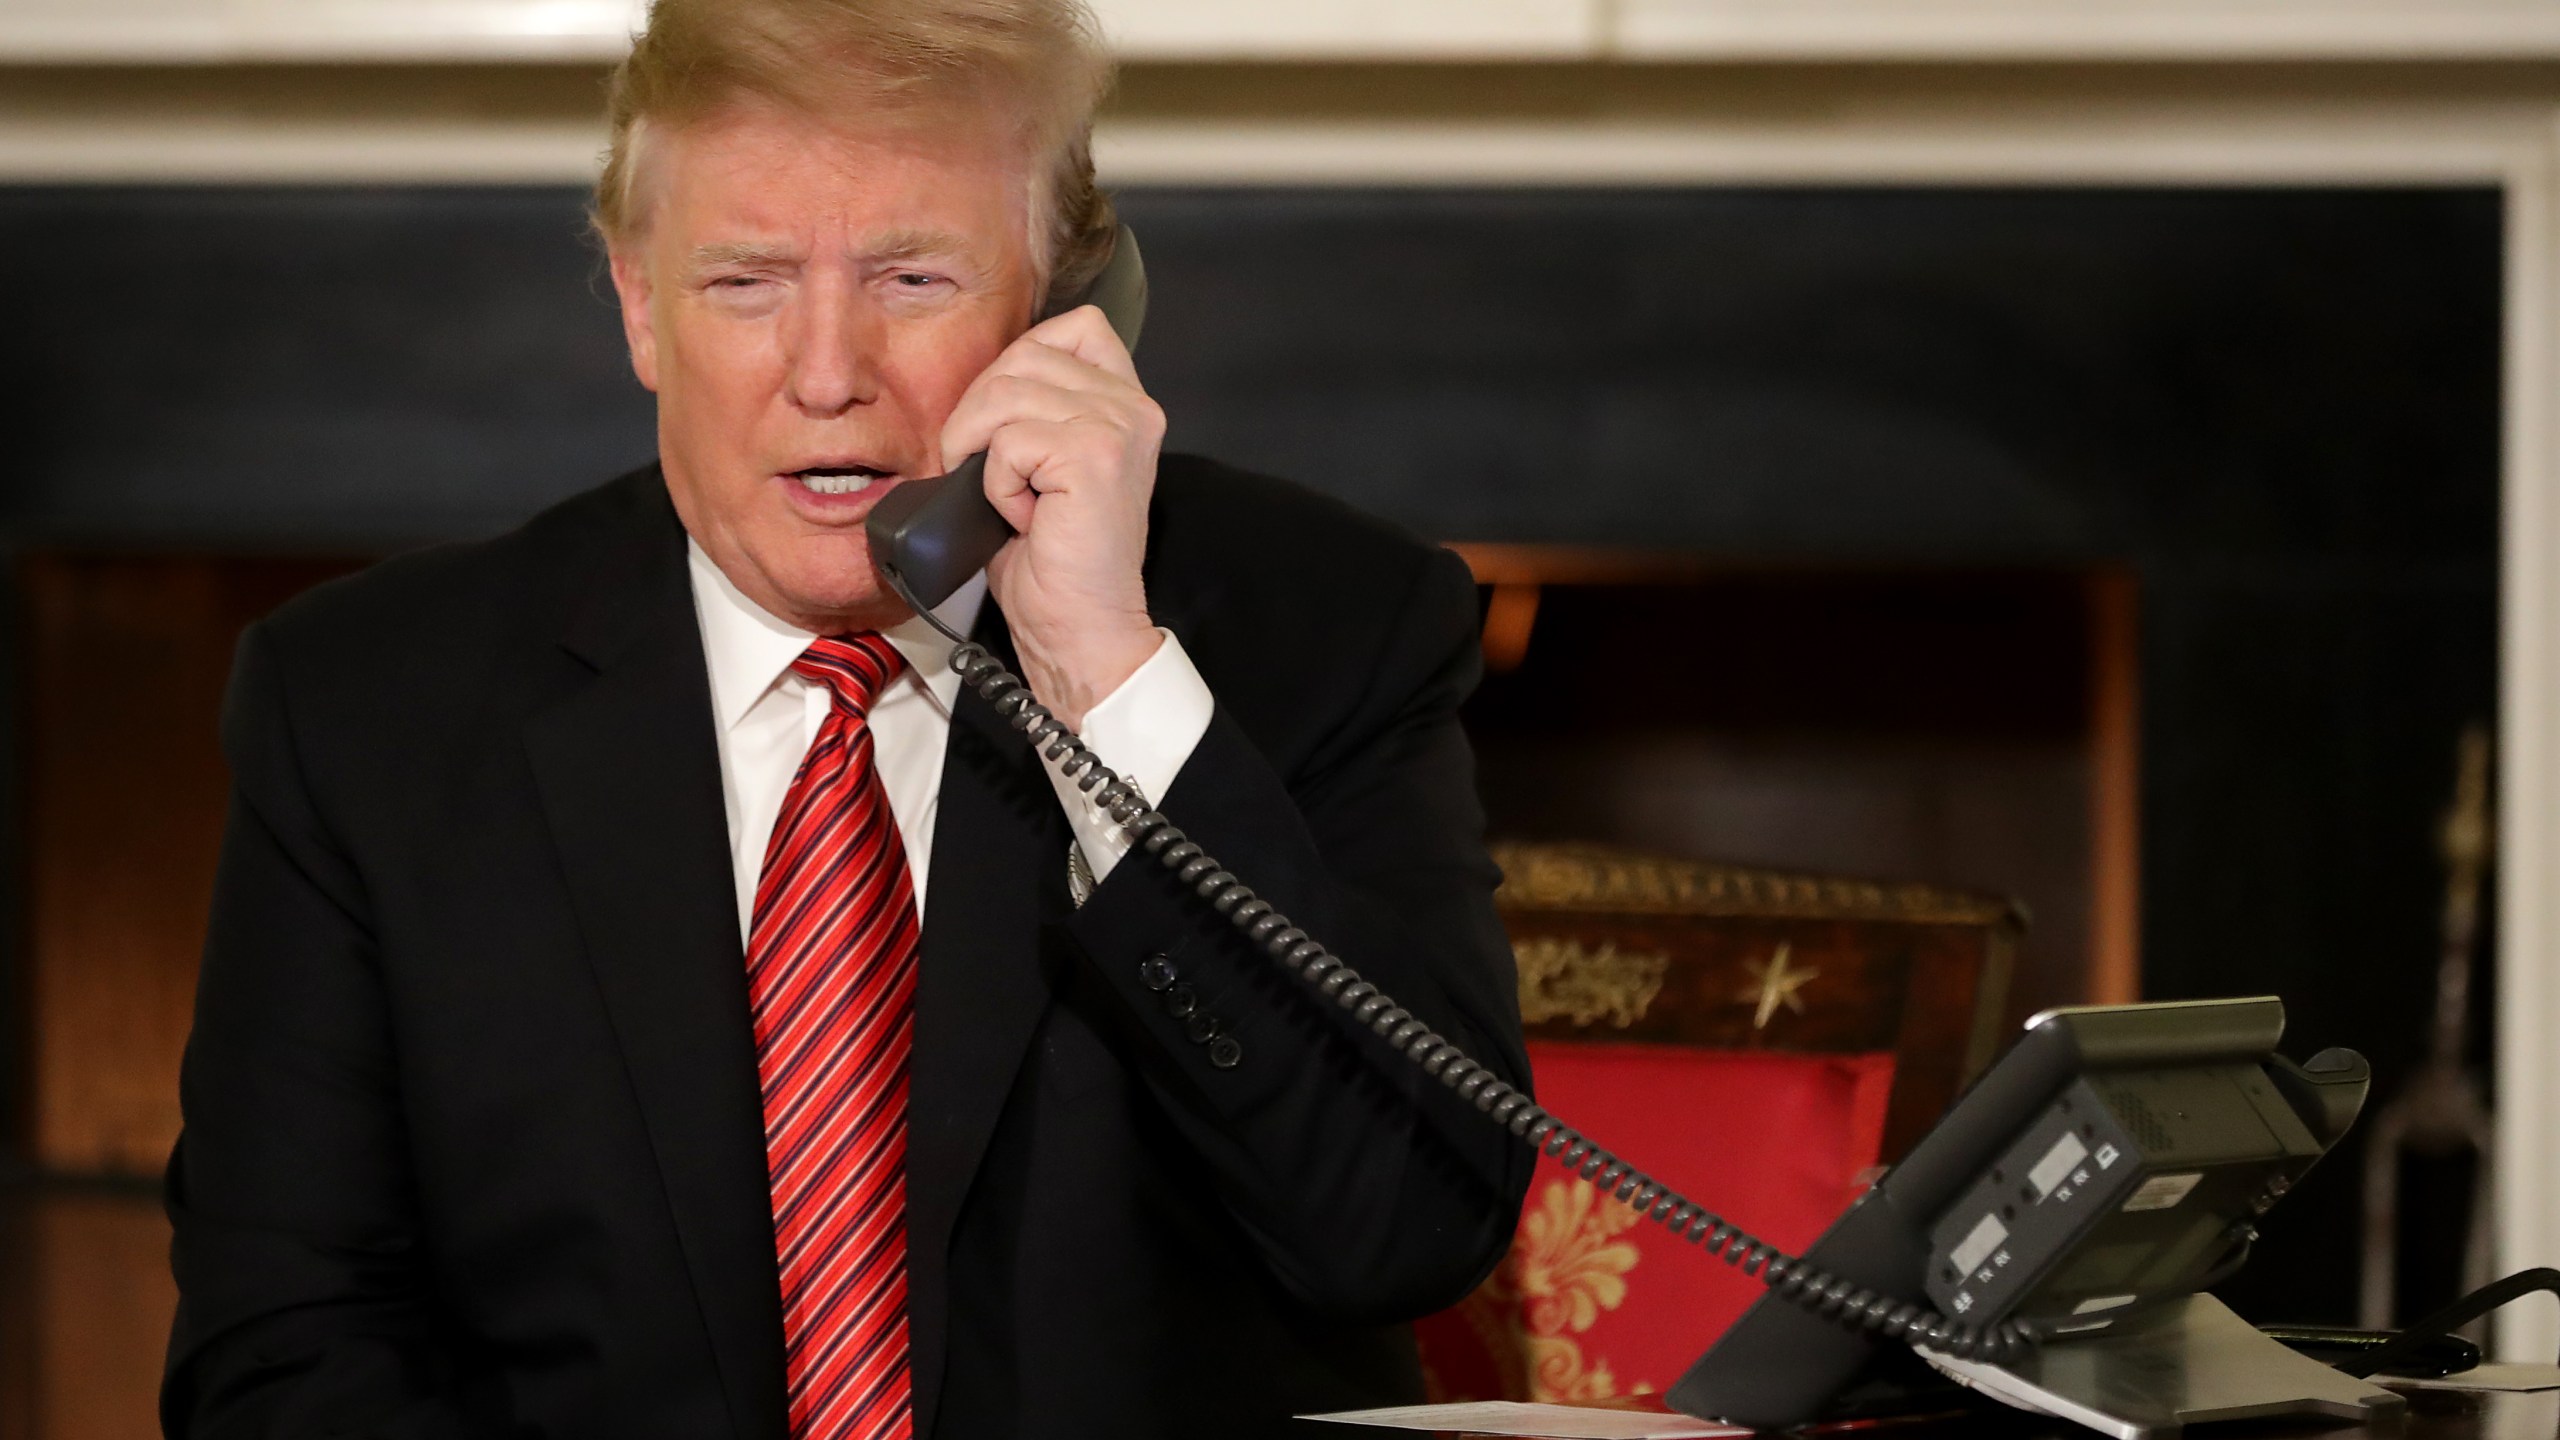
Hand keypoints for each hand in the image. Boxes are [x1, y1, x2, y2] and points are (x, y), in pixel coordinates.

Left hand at [938, 304, 1165, 729]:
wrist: (1079, 629)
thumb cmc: (1051, 560)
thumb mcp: (1041, 465)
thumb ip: (1033, 409)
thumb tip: (977, 380)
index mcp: (1127, 402)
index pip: (1076, 325)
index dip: (1022, 360)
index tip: (1007, 423)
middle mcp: (1133, 406)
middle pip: (1024, 354)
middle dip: (979, 412)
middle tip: (987, 473)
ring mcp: (1117, 427)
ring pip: (1005, 392)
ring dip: (981, 451)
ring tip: (1008, 498)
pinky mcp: (1093, 455)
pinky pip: (1007, 441)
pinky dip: (995, 484)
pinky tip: (1023, 517)